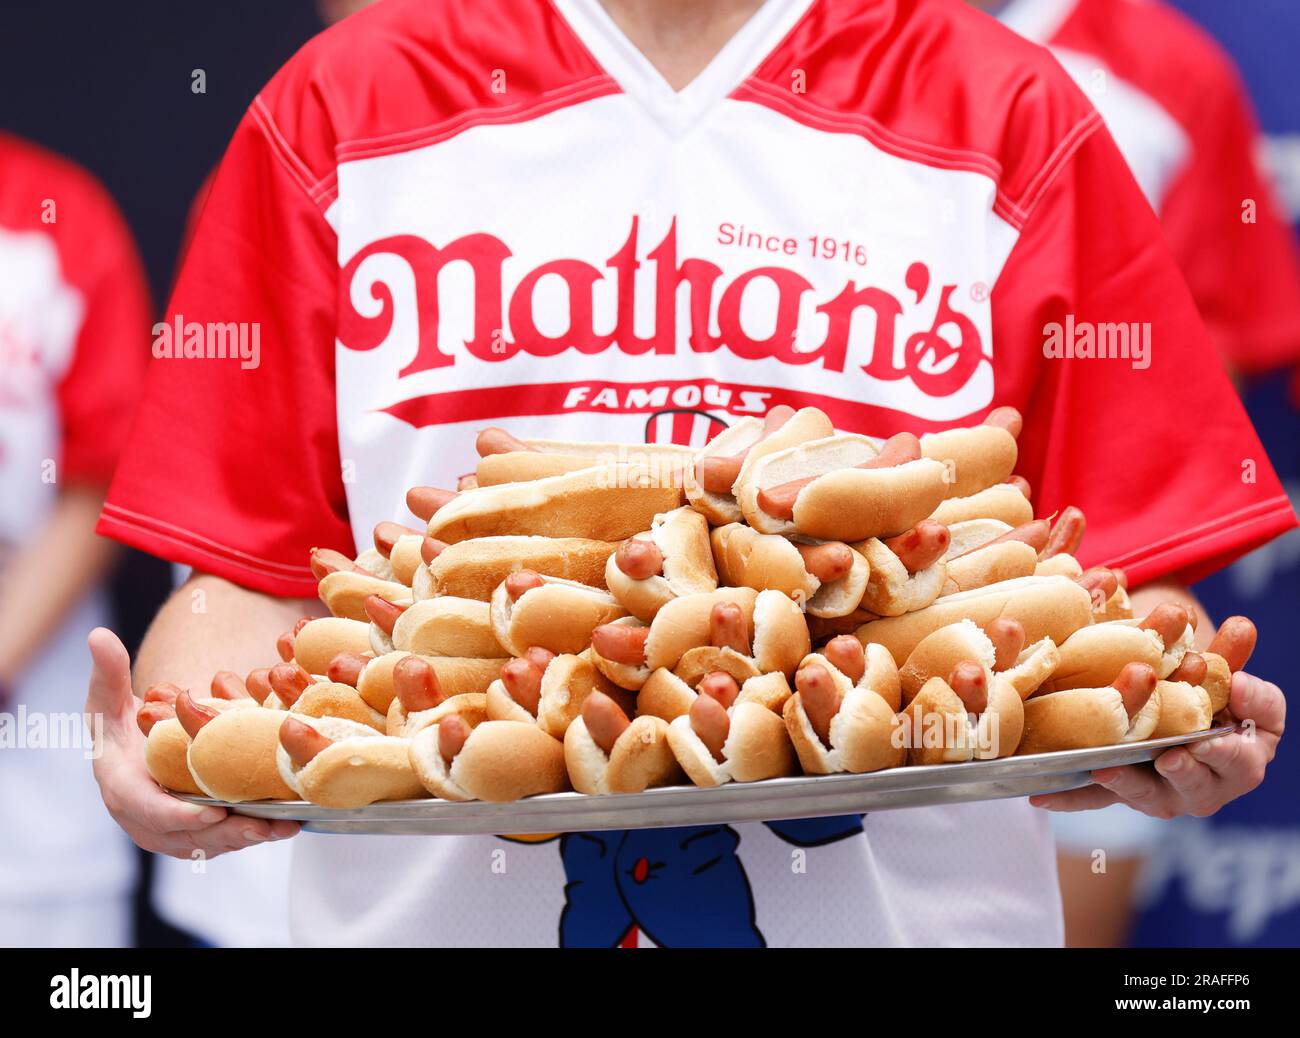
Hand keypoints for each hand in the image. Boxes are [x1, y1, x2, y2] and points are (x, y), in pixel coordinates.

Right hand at [86, 627, 297, 856]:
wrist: (133, 748)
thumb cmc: (120, 723)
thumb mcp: (110, 698)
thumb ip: (108, 671)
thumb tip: (99, 635)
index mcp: (122, 789)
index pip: (147, 809)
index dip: (177, 814)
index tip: (209, 814)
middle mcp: (145, 819)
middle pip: (186, 835)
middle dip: (225, 833)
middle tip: (260, 826)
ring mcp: (172, 832)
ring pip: (210, 843)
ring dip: (247, 837)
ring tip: (282, 827)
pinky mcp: (195, 834)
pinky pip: (224, 840)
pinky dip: (253, 835)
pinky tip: (286, 824)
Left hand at [1030, 670, 1284, 817]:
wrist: (1171, 711)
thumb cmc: (1205, 692)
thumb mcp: (1222, 674)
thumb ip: (1232, 655)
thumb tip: (1241, 626)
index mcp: (1241, 757)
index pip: (1245, 755)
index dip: (1233, 744)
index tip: (1223, 712)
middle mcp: (1206, 784)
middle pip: (1201, 785)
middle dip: (1187, 770)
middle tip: (1169, 757)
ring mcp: (1163, 794)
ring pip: (1148, 796)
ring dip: (1127, 783)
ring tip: (1106, 769)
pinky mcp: (1122, 793)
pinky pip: (1094, 799)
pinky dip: (1069, 797)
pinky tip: (1042, 796)